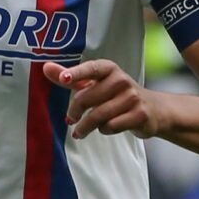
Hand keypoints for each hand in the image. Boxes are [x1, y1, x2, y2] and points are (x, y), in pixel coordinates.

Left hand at [44, 59, 162, 140]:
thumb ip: (70, 77)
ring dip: (86, 126)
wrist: (153, 109)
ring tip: (80, 131)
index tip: (64, 79)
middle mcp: (122, 80)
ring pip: (98, 116)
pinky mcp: (139, 114)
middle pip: (87, 98)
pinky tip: (105, 128)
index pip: (91, 68)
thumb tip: (45, 67)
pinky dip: (104, 130)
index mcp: (109, 69)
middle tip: (70, 120)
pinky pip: (111, 126)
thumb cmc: (115, 95)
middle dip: (74, 112)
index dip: (77, 73)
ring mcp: (132, 97)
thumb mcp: (94, 83)